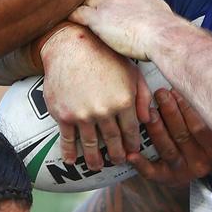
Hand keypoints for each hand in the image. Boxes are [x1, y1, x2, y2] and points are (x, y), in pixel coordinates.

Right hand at [40, 23, 151, 170]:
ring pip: (91, 144)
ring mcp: (82, 115)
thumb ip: (142, 96)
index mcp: (124, 101)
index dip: (133, 143)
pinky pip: (67, 139)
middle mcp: (104, 111)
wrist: (70, 45)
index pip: (132, 130)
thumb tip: (148, 119)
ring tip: (96, 166)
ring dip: (94, 159)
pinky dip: (69, 152)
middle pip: (113, 140)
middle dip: (117, 154)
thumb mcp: (131, 72)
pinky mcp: (63, 114)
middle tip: (118, 161)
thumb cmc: (105, 55)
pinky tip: (71, 161)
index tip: (133, 151)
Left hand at [71, 0, 173, 60]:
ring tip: (63, 0)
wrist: (162, 34)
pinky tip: (62, 15)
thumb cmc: (165, 27)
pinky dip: (68, 14)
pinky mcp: (97, 20)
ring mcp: (106, 4)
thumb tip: (154, 15)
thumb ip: (150, 7)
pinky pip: (76, 13)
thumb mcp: (160, 8)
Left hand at [132, 88, 211, 187]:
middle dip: (170, 112)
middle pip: (183, 135)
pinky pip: (152, 172)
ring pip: (167, 148)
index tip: (177, 91)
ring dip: (156, 129)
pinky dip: (140, 164)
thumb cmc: (203, 139)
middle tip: (160, 94)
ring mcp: (182, 172)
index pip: (201, 128)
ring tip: (149, 112)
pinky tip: (131, 154)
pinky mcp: (166, 179)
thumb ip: (203, 112)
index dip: (188, 109)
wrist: (196, 167)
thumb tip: (188, 84)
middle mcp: (200, 163)